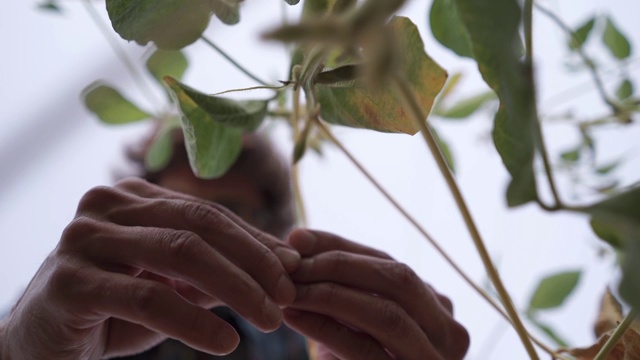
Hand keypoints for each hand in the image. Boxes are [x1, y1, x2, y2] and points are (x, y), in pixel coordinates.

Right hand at [0, 178, 300, 358]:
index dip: (256, 240)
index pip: (208, 214)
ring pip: (179, 253)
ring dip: (235, 288)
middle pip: (199, 226)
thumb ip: (215, 272)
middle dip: (253, 261)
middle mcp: (106, 206)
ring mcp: (84, 239)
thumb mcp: (170, 285)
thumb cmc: (111, 311)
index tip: (294, 268)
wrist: (40, 344)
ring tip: (269, 318)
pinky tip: (226, 342)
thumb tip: (280, 266)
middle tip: (288, 294)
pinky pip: (148, 297)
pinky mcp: (70, 281)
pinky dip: (194, 322)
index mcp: (132, 198)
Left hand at [282, 230, 468, 359]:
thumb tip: (296, 240)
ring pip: (386, 313)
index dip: (339, 245)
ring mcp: (436, 359)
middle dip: (337, 263)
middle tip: (291, 260)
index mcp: (436, 307)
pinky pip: (366, 349)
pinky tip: (294, 317)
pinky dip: (326, 329)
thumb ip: (338, 286)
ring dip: (329, 294)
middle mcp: (447, 329)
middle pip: (395, 278)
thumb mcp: (356, 322)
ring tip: (288, 287)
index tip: (296, 237)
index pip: (387, 262)